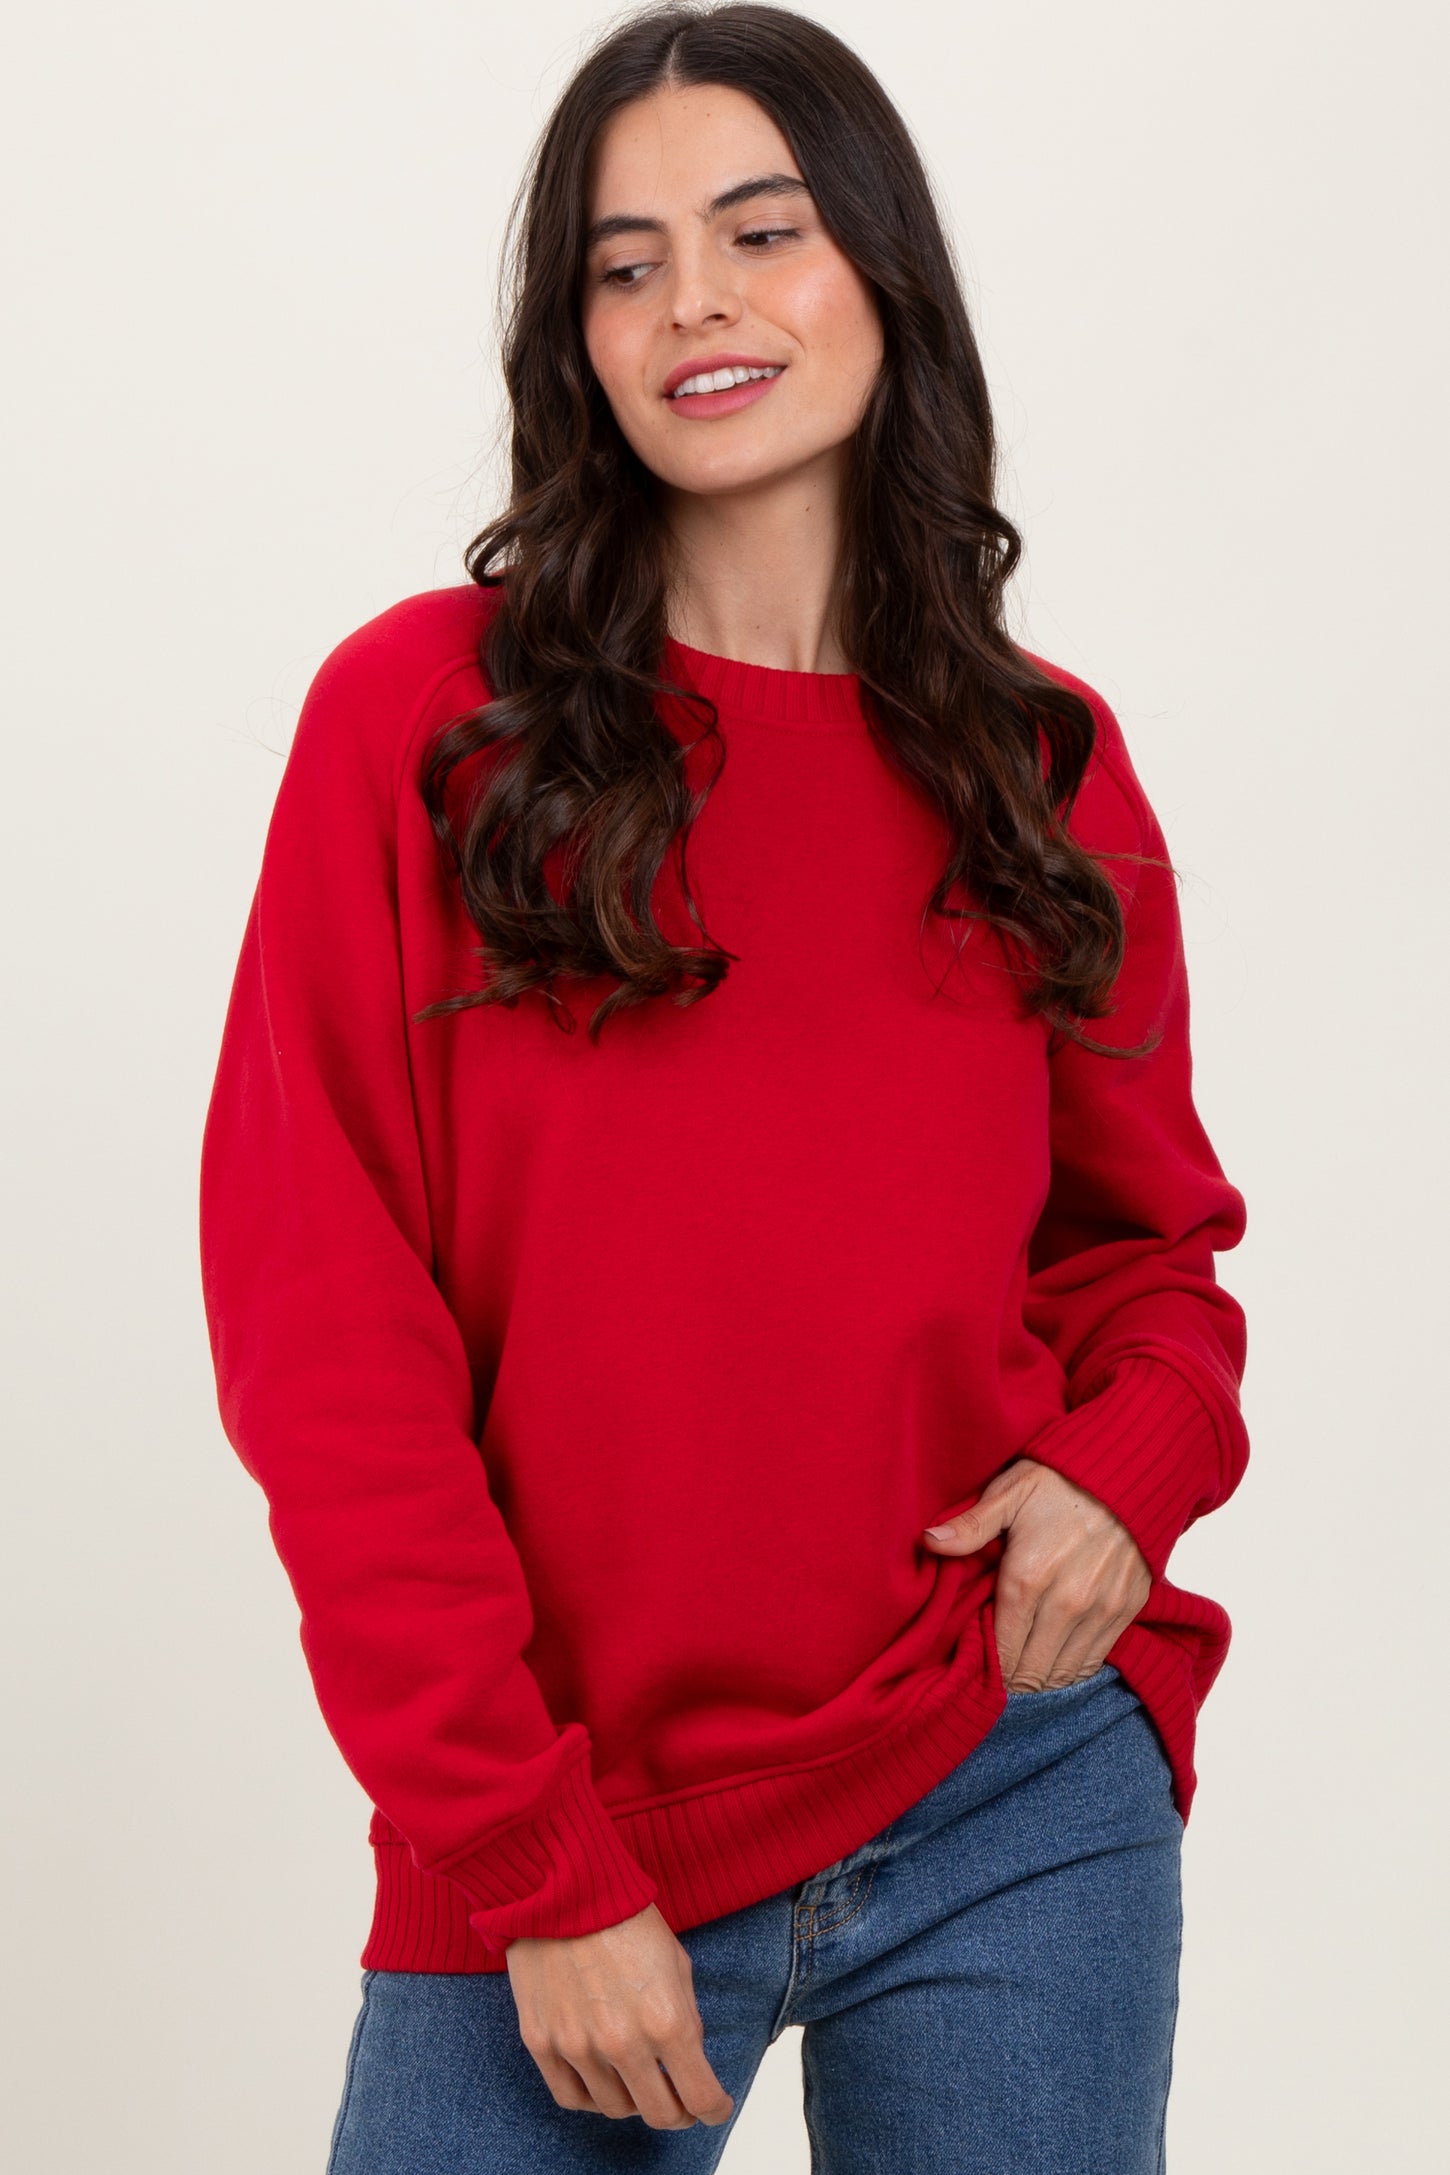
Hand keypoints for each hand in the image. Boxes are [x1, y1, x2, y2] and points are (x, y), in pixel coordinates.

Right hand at [506, 1902, 734, 2130]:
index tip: (715, 2106)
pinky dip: (593, 2098)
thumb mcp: (676, 1962)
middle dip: (679, 2112)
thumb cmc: (625, 1917)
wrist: (561, 1887)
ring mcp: (579, 2046)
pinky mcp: (542, 2042)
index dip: (715, 2108)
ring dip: (635, 2101)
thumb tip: (687, 2059)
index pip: (701, 2097)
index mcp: (667, 2020)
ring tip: (640, 2080)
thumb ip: (686, 2017)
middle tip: (680, 2100)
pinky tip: (604, 2082)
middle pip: (661, 2115)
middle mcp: (624, 2043)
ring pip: (616, 2110)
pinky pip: (571, 2097)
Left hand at [922, 1457, 1151, 1690]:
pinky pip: (1094, 1661)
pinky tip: (1055, 1657)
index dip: (986, 1665)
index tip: (977, 1661)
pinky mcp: (1126, 1611)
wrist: (1129, 1470)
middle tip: (997, 1670)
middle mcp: (1065, 1604)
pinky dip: (1071, 1668)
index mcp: (1027, 1578)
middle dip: (1010, 1678)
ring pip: (1062, 1675)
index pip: (1001, 1652)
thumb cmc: (1060, 1480)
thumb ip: (970, 1526)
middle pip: (1030, 1673)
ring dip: (1040, 1678)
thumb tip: (928, 1540)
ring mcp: (1100, 1611)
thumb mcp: (1009, 1493)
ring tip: (1024, 1669)